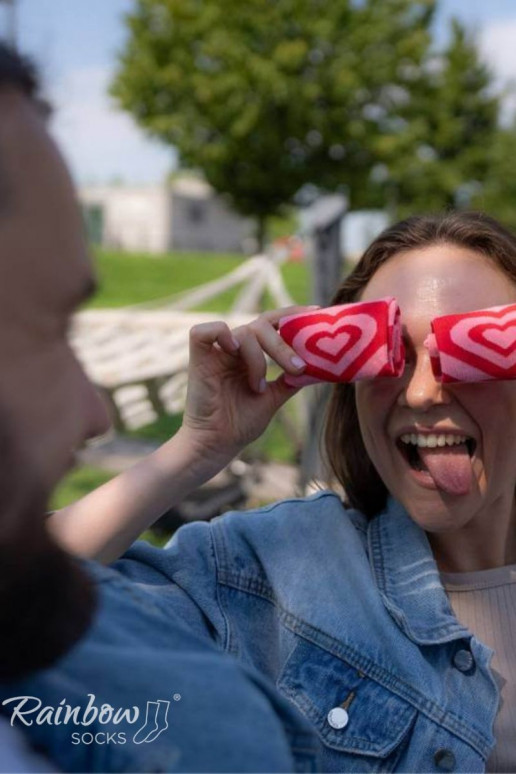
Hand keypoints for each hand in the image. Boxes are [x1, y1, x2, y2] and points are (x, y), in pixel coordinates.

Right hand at [180, 306, 314, 461]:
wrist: (217, 445)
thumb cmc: (240, 424)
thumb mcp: (273, 399)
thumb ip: (290, 381)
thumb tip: (318, 366)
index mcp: (251, 354)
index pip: (272, 322)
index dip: (292, 314)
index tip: (317, 313)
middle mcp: (235, 349)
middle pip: (263, 324)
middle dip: (283, 344)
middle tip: (298, 368)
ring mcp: (217, 353)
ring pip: (244, 332)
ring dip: (259, 359)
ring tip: (258, 387)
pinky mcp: (199, 359)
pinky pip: (204, 331)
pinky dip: (221, 334)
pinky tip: (234, 351)